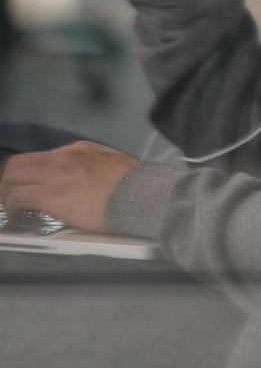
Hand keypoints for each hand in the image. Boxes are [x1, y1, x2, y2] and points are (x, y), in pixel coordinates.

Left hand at [0, 142, 138, 232]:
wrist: (141, 193)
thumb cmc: (135, 183)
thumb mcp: (115, 164)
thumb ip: (96, 167)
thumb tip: (89, 181)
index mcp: (80, 149)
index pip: (43, 157)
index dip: (33, 174)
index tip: (35, 186)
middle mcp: (63, 157)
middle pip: (19, 163)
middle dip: (11, 180)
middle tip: (12, 196)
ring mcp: (55, 175)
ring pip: (12, 177)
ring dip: (8, 193)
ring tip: (12, 208)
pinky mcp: (51, 196)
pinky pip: (18, 197)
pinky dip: (12, 207)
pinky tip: (17, 217)